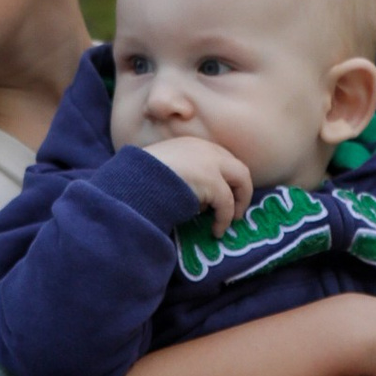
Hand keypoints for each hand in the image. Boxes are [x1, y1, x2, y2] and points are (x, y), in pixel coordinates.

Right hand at [137, 132, 255, 232]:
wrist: (133, 182)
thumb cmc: (140, 179)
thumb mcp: (163, 168)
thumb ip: (181, 173)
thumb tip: (195, 198)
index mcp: (192, 144)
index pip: (221, 159)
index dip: (227, 179)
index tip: (225, 194)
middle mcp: (206, 149)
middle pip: (238, 168)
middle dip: (241, 190)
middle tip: (236, 209)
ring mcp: (211, 164)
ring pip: (240, 181)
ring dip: (238, 204)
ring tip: (231, 222)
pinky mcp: (212, 181)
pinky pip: (227, 204)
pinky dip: (225, 219)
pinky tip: (216, 231)